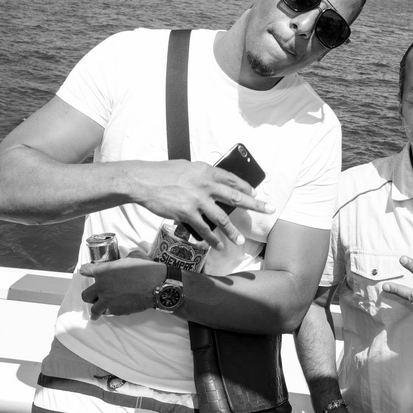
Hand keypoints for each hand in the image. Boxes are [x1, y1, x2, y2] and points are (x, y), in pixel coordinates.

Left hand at [81, 256, 164, 319]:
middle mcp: (101, 287)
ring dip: (96, 308)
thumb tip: (127, 257)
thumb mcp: (134, 256)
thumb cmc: (146, 269)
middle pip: (85, 295)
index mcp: (103, 271)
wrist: (156, 285)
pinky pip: (109, 312)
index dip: (86, 270)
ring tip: (97, 311)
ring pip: (94, 309)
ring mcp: (108, 301)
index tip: (86, 272)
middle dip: (89, 295)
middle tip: (94, 295)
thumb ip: (125, 258)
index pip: (85, 271)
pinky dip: (111, 311)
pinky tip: (115, 309)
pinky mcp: (116, 311)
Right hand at [131, 160, 274, 250]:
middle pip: (235, 196)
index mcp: (205, 170)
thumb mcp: (184, 167)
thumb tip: (208, 183)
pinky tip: (217, 245)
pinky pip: (203, 229)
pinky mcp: (187, 213)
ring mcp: (197, 200)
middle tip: (270, 209)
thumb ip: (199, 175)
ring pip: (222, 218)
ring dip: (232, 230)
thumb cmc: (160, 173)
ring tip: (240, 240)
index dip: (245, 187)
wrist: (143, 181)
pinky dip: (211, 239)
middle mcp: (205, 184)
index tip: (254, 193)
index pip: (231, 178)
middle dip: (255, 204)